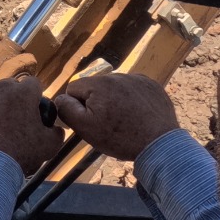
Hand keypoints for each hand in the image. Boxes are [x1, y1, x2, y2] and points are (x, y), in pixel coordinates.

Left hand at [0, 78, 63, 174]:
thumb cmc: (20, 154)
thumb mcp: (48, 146)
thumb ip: (56, 133)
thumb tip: (57, 128)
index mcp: (25, 93)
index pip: (33, 84)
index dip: (32, 97)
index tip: (29, 110)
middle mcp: (3, 85)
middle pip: (10, 87)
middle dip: (12, 99)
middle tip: (9, 120)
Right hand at [52, 72, 178, 160]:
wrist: (159, 144)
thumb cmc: (120, 138)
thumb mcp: (86, 128)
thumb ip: (67, 109)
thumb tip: (60, 98)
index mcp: (99, 84)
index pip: (74, 89)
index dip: (78, 107)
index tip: (91, 121)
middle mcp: (117, 75)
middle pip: (95, 87)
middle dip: (97, 102)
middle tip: (109, 123)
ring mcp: (137, 78)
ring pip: (114, 87)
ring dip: (114, 99)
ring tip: (125, 120)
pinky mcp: (152, 85)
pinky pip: (133, 88)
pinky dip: (132, 99)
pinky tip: (137, 114)